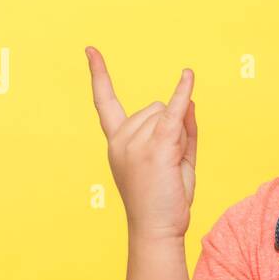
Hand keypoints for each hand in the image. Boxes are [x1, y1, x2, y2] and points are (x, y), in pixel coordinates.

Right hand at [86, 46, 197, 240]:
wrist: (157, 230)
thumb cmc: (164, 201)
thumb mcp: (174, 161)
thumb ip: (182, 130)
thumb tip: (188, 100)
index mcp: (117, 141)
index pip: (104, 101)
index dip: (98, 74)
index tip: (90, 49)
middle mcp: (121, 138)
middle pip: (156, 108)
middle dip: (172, 128)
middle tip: (169, 165)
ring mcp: (136, 142)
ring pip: (170, 114)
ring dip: (181, 135)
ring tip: (173, 167)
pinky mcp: (156, 147)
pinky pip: (174, 112)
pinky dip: (183, 92)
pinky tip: (188, 75)